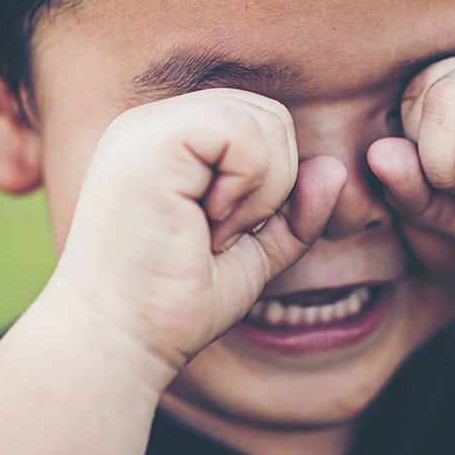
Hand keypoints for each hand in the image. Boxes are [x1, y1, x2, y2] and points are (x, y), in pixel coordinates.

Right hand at [48, 89, 347, 375]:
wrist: (121, 338)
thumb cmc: (174, 302)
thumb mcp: (253, 253)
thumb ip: (295, 212)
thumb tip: (333, 168)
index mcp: (170, 141)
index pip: (259, 125)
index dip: (273, 183)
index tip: (227, 237)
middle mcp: (155, 123)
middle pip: (269, 115)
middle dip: (274, 184)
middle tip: (222, 236)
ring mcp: (150, 126)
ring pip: (262, 120)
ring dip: (261, 190)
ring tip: (211, 233)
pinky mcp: (152, 139)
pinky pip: (243, 133)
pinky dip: (247, 187)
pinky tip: (205, 223)